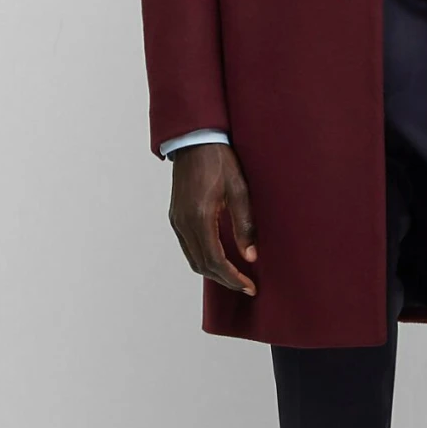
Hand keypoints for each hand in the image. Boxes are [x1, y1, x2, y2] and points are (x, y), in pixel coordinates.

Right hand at [169, 142, 257, 296]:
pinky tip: (220, 259)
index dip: (233, 277)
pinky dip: (203, 259)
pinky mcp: (176, 217)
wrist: (195, 141)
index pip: (215, 260)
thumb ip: (245, 225)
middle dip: (224, 280)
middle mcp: (184, 223)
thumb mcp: (239, 191)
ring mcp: (176, 221)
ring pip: (193, 259)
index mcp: (200, 217)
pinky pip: (188, 247)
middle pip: (202, 265)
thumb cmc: (220, 161)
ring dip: (213, 272)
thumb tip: (250, 256)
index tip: (250, 286)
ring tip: (235, 276)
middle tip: (246, 286)